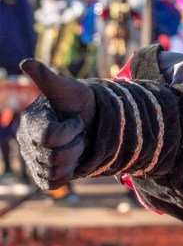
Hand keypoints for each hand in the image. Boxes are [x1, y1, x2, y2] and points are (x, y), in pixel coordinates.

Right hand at [17, 59, 95, 188]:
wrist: (93, 119)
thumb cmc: (79, 101)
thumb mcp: (67, 88)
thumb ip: (47, 78)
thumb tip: (26, 62)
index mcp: (30, 122)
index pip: (51, 137)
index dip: (70, 130)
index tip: (75, 119)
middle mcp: (27, 142)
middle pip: (54, 157)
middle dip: (76, 144)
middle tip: (78, 133)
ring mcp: (33, 160)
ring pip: (55, 171)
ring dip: (74, 158)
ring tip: (76, 144)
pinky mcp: (42, 175)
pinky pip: (53, 183)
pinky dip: (68, 173)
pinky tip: (72, 159)